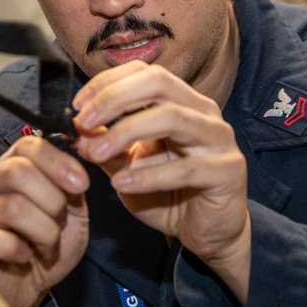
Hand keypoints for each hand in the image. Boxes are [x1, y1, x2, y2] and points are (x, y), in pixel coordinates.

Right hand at [0, 135, 89, 306]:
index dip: (58, 162)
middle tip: (60, 225)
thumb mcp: (72, 213)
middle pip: (18, 171)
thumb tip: (76, 165)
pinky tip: (23, 257)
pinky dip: (14, 250)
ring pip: (11, 206)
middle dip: (53, 202)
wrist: (28, 290)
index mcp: (11, 167)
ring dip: (43, 232)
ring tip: (47, 247)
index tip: (81, 186)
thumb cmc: (46, 248)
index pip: (29, 145)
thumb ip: (72, 186)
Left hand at [72, 61, 250, 302]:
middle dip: (114, 99)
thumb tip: (78, 131)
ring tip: (96, 153)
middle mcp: (203, 112)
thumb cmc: (170, 195)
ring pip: (172, 117)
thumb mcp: (128, 168)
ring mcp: (219, 139)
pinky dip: (148, 175)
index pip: (144, 72)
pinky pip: (185, 169)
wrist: (208, 234)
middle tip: (84, 122)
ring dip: (126, 132)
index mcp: (181, 102)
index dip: (108, 82)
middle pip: (159, 83)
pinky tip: (123, 184)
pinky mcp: (228, 171)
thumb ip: (106, 148)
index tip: (78, 104)